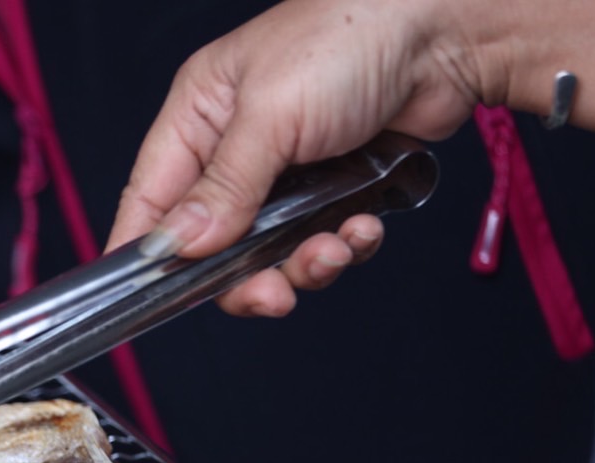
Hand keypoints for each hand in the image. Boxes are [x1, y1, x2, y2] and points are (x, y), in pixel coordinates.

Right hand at [107, 0, 486, 316]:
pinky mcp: (334, 188)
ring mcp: (285, 172)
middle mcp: (234, 148)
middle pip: (212, 244)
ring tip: (336, 249)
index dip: (144, 252)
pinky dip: (343, 247)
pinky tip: (365, 227)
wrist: (450, 29)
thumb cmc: (349, 40)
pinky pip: (320, 242)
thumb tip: (177, 245)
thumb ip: (223, 187)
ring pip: (269, 254)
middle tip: (273, 295)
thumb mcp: (271, 115)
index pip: (150, 198)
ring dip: (303, 265)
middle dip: (243, 277)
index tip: (144, 301)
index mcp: (198, 116)